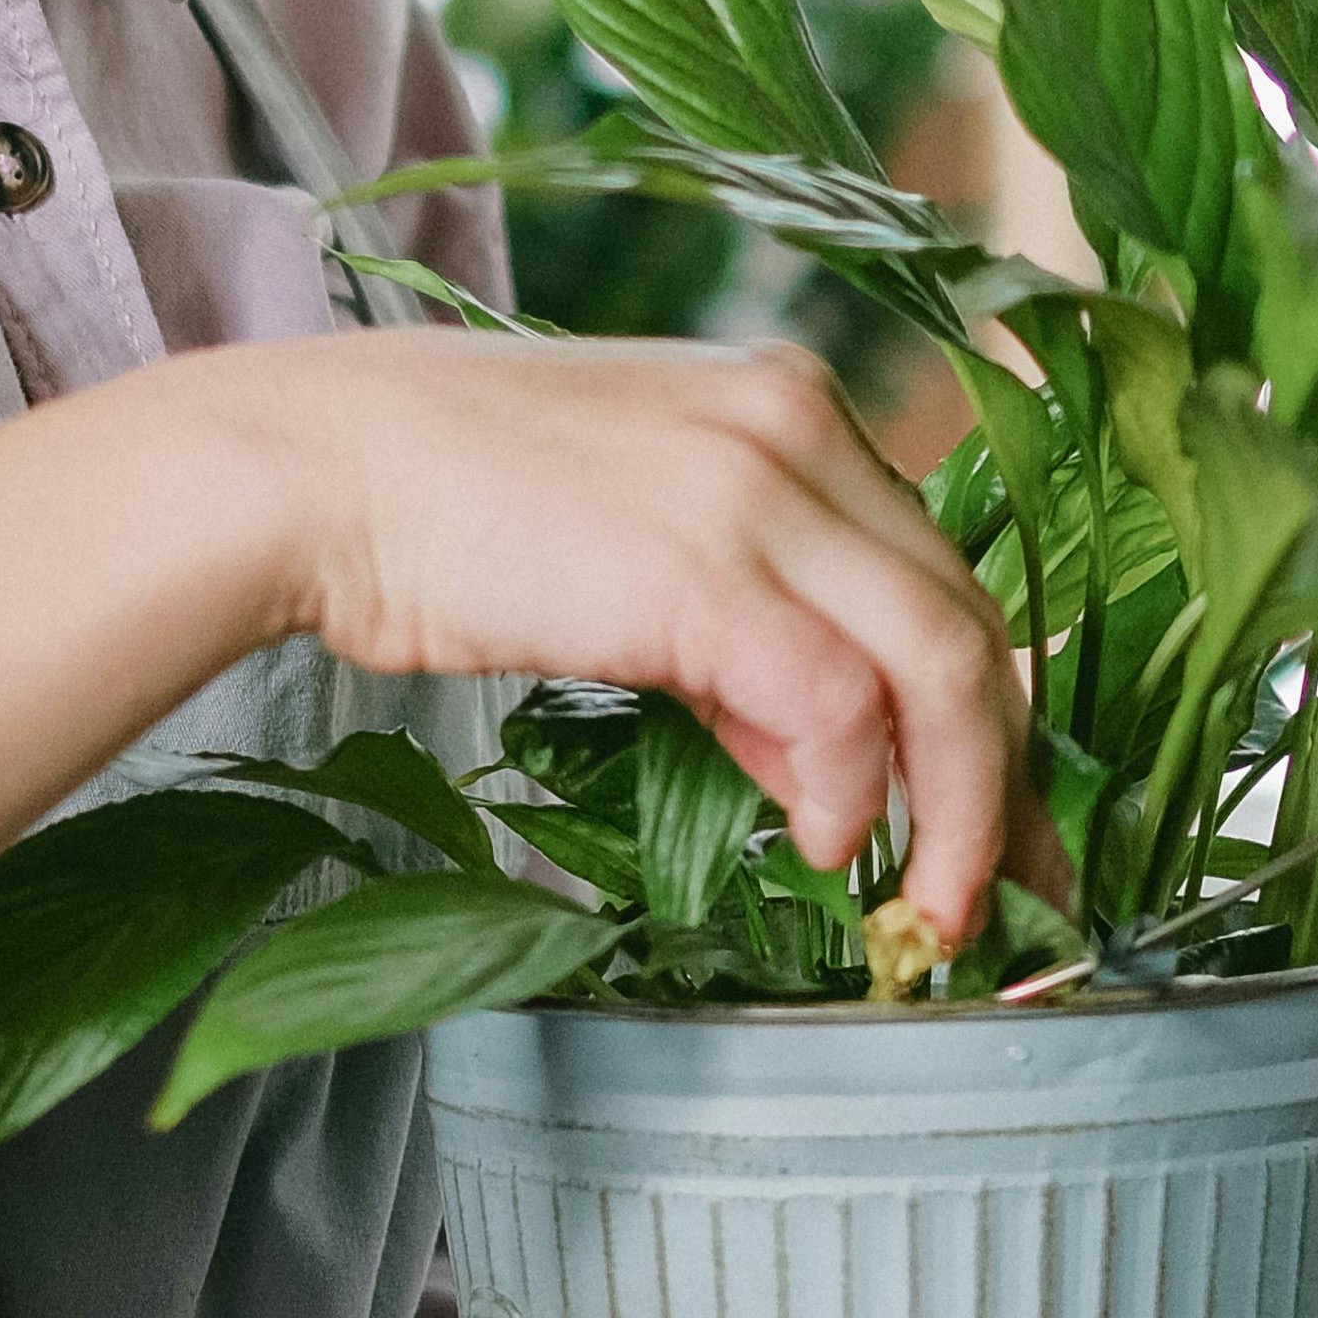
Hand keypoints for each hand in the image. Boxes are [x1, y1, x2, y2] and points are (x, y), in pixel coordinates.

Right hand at [172, 331, 1041, 952]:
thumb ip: (747, 639)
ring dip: (958, 812)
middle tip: (1005, 899)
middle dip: (1004, 781)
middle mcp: (800, 426)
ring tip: (932, 911)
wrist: (312, 469)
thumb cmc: (445, 514)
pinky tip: (821, 846)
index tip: (998, 827)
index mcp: (791, 406)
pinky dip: (857, 793)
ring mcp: (758, 488)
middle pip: (970, 622)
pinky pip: (841, 702)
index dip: (986, 716)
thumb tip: (830, 774)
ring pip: (945, 665)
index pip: (941, 575)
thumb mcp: (637, 551)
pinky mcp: (704, 568)